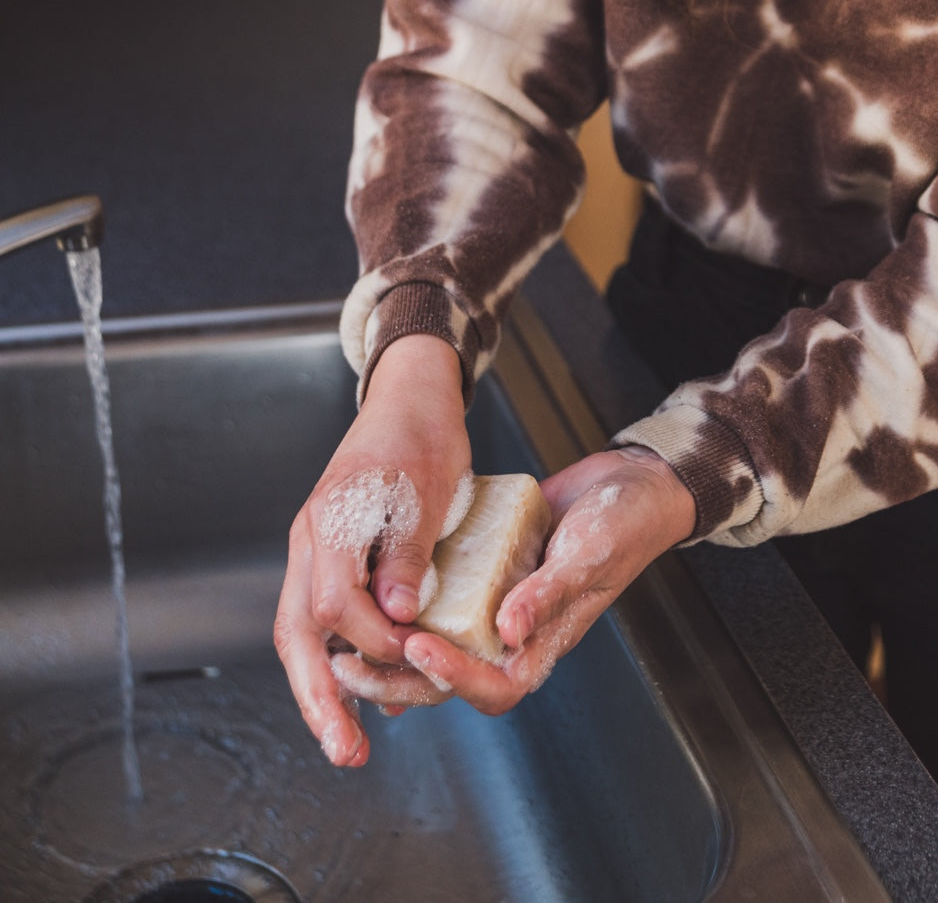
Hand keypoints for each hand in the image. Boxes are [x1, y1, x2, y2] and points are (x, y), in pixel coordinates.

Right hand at [273, 333, 470, 765]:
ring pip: (302, 634)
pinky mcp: (332, 558)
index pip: (335, 603)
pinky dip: (339, 660)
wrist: (410, 399)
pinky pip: (323, 619)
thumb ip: (407, 550)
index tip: (412, 653)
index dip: (373, 639)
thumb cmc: (422, 435)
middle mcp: (312, 541)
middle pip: (297, 633)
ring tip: (347, 744)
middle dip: (318, 699)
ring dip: (322, 691)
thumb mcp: (426, 487)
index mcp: (332, 521)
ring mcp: (316, 550)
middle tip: (345, 753)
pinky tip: (367, 694)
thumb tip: (397, 615)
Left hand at [331, 445, 695, 717]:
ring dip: (391, 648)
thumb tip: (509, 631)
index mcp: (543, 642)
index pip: (492, 685)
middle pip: (451, 678)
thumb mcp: (588, 554)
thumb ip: (548, 594)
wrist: (631, 484)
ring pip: (438, 642)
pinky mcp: (485, 572)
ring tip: (345, 640)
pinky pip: (442, 598)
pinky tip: (374, 591)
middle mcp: (514, 632)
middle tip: (350, 664)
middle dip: (399, 678)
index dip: (452, 676)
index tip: (417, 645)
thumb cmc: (623, 525)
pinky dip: (409, 603)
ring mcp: (497, 604)